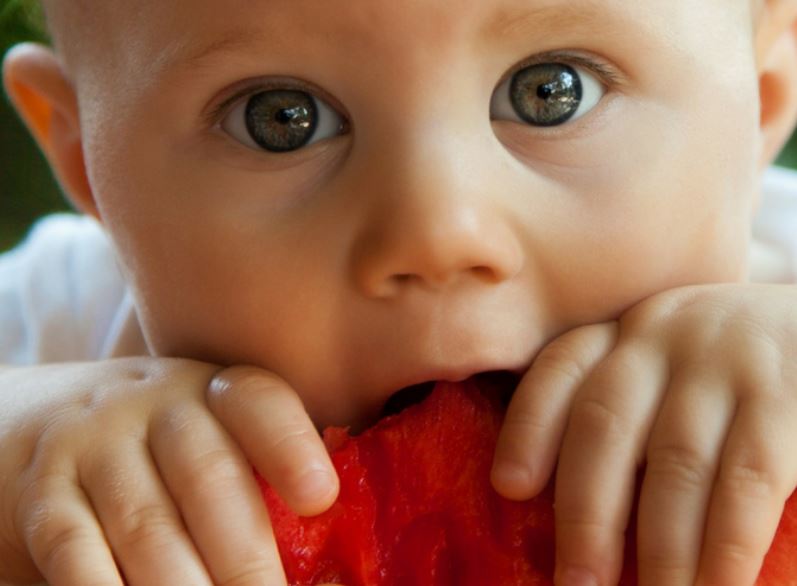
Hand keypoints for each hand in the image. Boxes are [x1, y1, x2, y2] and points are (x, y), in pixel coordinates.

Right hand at [0, 359, 337, 585]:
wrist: (48, 425)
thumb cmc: (162, 446)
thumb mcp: (210, 434)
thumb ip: (257, 477)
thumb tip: (327, 565)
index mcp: (216, 392)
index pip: (257, 403)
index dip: (289, 447)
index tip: (320, 497)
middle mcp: (156, 405)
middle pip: (208, 478)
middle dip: (245, 557)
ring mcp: (95, 444)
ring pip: (147, 525)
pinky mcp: (44, 492)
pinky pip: (77, 549)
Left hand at [491, 284, 796, 585]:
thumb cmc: (728, 368)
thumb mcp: (669, 366)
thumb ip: (626, 413)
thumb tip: (559, 505)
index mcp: (625, 332)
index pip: (562, 366)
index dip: (529, 425)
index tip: (509, 486)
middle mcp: (663, 336)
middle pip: (604, 422)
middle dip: (586, 511)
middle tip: (576, 583)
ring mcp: (725, 362)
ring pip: (676, 463)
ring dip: (661, 547)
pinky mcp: (786, 395)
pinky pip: (750, 478)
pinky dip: (728, 543)